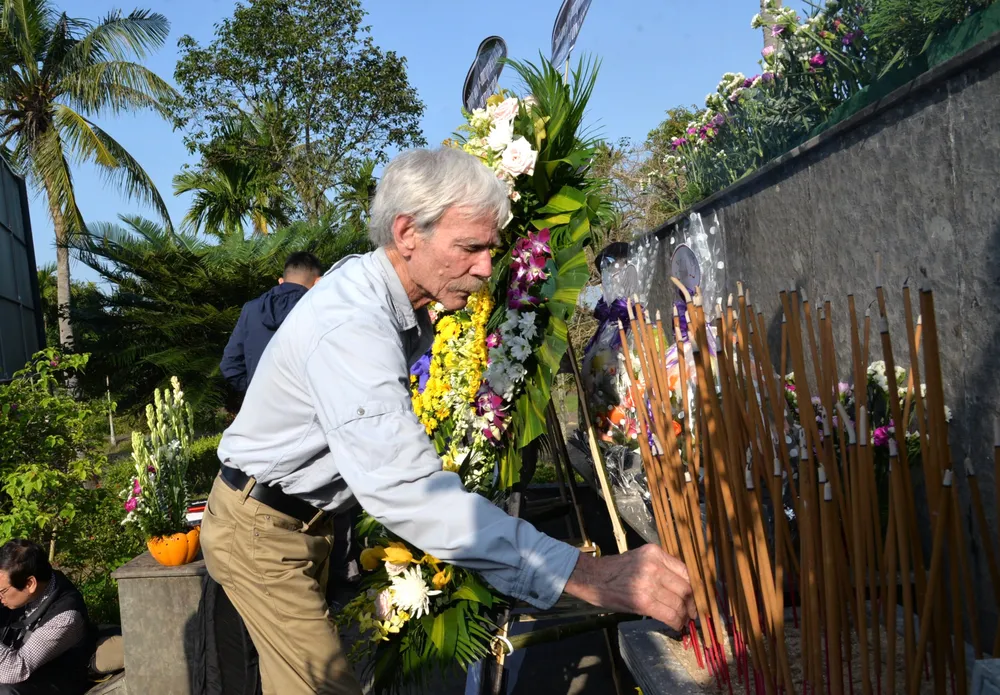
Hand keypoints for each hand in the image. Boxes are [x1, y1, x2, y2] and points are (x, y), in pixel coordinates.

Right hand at [562, 544, 695, 629]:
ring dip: (685, 616)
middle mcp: (654, 565)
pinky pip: (669, 614)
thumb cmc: (615, 570)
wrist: (591, 578)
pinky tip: (676, 625)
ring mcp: (648, 583)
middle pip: (686, 588)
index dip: (697, 588)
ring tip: (684, 621)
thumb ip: (662, 568)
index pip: (686, 571)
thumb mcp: (641, 560)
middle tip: (694, 613)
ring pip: (679, 603)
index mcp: (655, 553)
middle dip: (693, 604)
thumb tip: (686, 587)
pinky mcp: (643, 601)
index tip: (700, 597)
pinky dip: (676, 622)